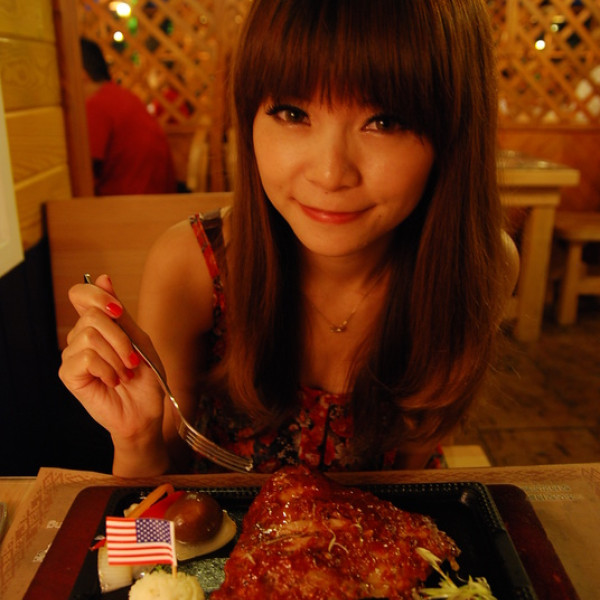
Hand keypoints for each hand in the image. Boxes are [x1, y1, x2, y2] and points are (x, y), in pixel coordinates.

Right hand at [59, 274, 165, 450]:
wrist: (146, 410)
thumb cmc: (146, 377)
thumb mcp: (139, 339)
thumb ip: (120, 313)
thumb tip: (103, 278)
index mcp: (98, 325)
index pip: (81, 294)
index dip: (97, 295)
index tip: (118, 310)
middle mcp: (81, 336)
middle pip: (92, 315)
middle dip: (120, 338)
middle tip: (132, 360)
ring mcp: (72, 355)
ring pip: (90, 336)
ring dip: (117, 357)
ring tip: (125, 373)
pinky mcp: (68, 374)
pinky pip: (86, 357)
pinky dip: (108, 369)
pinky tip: (113, 381)